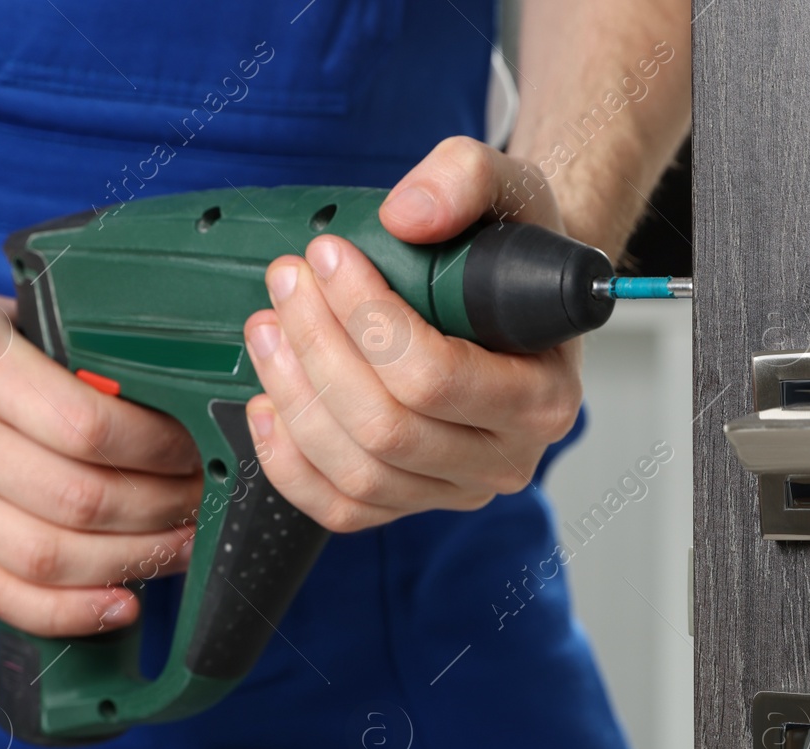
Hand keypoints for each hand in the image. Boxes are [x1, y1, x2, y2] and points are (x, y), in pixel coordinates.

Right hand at [0, 283, 200, 635]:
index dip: (159, 449)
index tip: (195, 448)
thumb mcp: (12, 318)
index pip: (88, 426)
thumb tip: (185, 396)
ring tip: (182, 545)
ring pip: (49, 557)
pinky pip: (3, 595)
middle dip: (161, 509)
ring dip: (133, 560)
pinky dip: (71, 611)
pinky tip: (124, 603)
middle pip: (79, 500)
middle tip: (203, 499)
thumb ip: (82, 357)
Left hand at [241, 136, 583, 531]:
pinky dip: (290, 462)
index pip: (436, 378)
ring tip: (267, 328)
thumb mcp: (510, 189)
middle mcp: (509, 457)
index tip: (328, 256)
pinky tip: (266, 404)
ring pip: (358, 473)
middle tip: (288, 283)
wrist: (515, 298)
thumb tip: (405, 215)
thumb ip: (465, 179)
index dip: (365, 318)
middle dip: (318, 349)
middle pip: (388, 429)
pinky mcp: (414, 501)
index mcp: (543, 395)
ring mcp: (458, 487)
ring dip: (295, 398)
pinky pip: (341, 509)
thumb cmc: (515, 254)